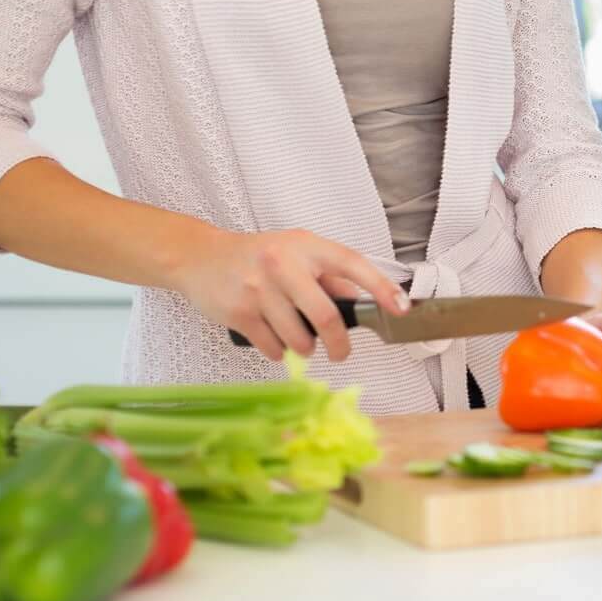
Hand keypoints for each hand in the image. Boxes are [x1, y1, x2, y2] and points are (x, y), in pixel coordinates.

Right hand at [174, 228, 409, 363]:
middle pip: (326, 316)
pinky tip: (276, 340)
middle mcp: (284, 265)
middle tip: (341, 353)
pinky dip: (280, 352)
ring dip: (306, 348)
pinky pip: (273, 348)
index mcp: (307, 247)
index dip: (381, 288)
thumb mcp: (298, 252)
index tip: (401, 308)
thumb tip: (362, 302)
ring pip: (299, 339)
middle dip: (340, 344)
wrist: (200, 258)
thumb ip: (329, 274)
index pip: (353, 265)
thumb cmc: (258, 255)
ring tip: (300, 339)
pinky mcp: (239, 313)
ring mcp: (259, 290)